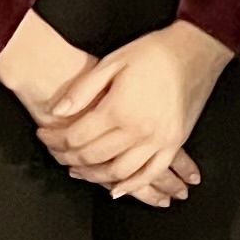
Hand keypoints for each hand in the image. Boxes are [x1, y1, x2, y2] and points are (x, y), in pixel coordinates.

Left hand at [38, 23, 231, 204]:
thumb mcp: (112, 62)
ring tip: (80, 170)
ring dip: (95, 176)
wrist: (195, 50)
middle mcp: (138, 130)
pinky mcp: (174, 143)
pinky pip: (150, 173)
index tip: (44, 135)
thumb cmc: (154, 52)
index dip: (54, 140)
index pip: (76, 137)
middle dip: (69, 158)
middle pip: (93, 157)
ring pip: (119, 172)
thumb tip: (57, 112)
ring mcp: (159, 140)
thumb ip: (82, 90)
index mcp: (119, 109)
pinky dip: (132, 186)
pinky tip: (117, 189)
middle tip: (57, 154)